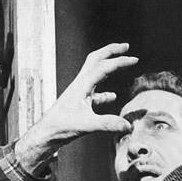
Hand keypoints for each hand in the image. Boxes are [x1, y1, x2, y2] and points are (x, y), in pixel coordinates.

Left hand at [16, 43, 137, 173]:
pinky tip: (112, 97)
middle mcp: (80, 84)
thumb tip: (127, 125)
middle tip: (126, 47)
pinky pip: (94, 92)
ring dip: (108, 66)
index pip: (103, 67)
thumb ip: (108, 124)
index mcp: (82, 85)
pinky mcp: (79, 102)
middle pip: (96, 59)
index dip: (120, 62)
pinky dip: (105, 92)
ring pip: (95, 72)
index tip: (135, 60)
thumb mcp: (86, 125)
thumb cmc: (61, 127)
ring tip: (120, 64)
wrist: (46, 133)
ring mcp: (79, 92)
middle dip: (111, 51)